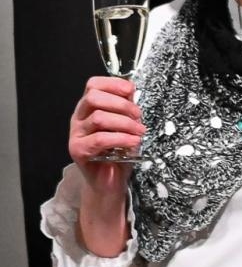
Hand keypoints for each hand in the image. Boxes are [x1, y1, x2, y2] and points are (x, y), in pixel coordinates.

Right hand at [68, 76, 143, 255]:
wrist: (110, 182)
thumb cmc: (119, 153)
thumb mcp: (127, 127)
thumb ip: (127, 110)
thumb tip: (133, 93)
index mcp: (89, 109)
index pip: (93, 85)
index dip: (113, 84)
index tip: (132, 90)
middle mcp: (79, 118)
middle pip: (93, 97)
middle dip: (121, 104)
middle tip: (138, 117)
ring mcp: (76, 134)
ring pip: (98, 118)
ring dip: (124, 123)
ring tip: (139, 132)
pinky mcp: (78, 150)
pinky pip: (99, 139)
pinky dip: (121, 138)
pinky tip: (133, 142)